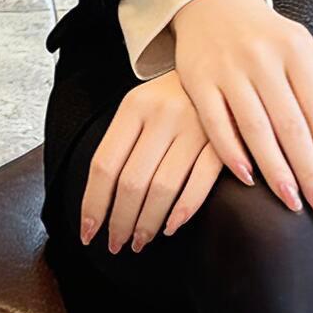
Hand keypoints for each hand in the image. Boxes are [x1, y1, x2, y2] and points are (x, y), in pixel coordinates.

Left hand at [80, 74, 229, 252]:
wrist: (223, 69)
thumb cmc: (174, 98)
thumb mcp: (142, 107)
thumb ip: (123, 144)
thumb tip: (100, 201)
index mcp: (134, 106)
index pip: (104, 165)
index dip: (94, 204)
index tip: (89, 231)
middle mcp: (163, 114)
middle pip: (132, 182)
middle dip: (121, 221)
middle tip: (117, 243)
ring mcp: (196, 127)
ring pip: (163, 188)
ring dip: (148, 222)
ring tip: (141, 240)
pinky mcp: (224, 141)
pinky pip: (200, 183)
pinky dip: (184, 210)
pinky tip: (172, 226)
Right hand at [168, 0, 312, 219]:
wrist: (214, 4)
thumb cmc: (268, 38)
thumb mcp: (305, 53)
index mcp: (298, 51)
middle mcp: (265, 59)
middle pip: (292, 127)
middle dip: (310, 173)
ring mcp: (229, 69)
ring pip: (256, 129)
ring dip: (275, 171)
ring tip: (292, 203)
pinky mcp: (198, 80)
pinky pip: (215, 123)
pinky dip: (232, 153)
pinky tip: (247, 179)